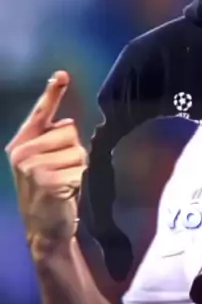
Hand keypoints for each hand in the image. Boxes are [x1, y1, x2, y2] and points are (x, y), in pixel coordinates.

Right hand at [5, 71, 87, 250]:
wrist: (44, 229)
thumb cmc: (49, 192)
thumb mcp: (44, 163)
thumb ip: (51, 141)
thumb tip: (67, 123)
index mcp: (21, 144)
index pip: (40, 113)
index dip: (52, 92)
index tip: (62, 74)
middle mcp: (22, 152)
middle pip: (69, 132)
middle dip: (73, 152)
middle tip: (61, 173)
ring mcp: (33, 167)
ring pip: (77, 152)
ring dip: (77, 169)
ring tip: (63, 184)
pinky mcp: (47, 181)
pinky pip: (79, 170)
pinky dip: (79, 183)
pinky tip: (66, 194)